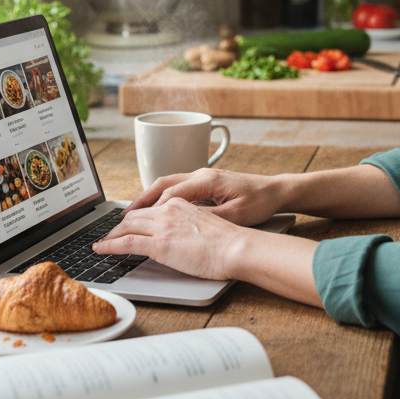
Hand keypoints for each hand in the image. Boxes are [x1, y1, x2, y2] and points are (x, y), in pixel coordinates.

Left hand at [94, 197, 246, 280]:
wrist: (236, 247)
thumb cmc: (228, 241)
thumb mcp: (206, 225)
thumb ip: (189, 225)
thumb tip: (182, 236)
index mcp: (180, 204)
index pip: (151, 209)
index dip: (136, 218)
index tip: (129, 224)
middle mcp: (168, 210)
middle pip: (134, 216)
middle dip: (119, 226)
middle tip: (110, 235)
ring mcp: (162, 226)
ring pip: (126, 226)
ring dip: (111, 235)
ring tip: (102, 244)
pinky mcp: (159, 244)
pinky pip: (126, 243)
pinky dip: (109, 246)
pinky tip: (101, 250)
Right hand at [125, 168, 284, 226]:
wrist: (276, 191)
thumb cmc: (259, 202)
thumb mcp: (235, 215)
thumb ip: (208, 217)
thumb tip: (183, 221)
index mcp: (206, 180)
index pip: (170, 195)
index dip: (151, 210)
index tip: (134, 224)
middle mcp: (201, 174)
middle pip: (162, 184)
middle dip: (141, 201)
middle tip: (122, 218)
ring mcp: (202, 176)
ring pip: (167, 183)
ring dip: (148, 198)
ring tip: (131, 214)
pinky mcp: (206, 182)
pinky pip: (177, 187)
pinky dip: (161, 197)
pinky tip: (155, 209)